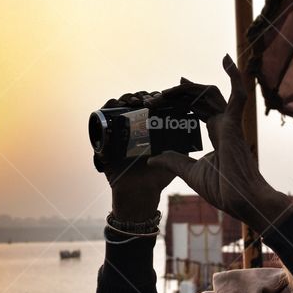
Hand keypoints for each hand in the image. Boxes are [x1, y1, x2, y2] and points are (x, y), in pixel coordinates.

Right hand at [97, 91, 175, 220]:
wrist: (140, 195)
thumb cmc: (158, 178)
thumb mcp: (174, 157)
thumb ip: (183, 145)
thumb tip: (191, 126)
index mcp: (147, 129)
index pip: (148, 105)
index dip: (153, 98)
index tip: (159, 98)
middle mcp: (131, 128)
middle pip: (132, 102)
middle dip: (139, 96)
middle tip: (146, 100)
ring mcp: (117, 133)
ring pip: (117, 107)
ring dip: (124, 99)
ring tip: (133, 101)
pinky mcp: (104, 141)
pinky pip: (100, 120)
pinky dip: (105, 109)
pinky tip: (115, 105)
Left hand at [147, 55, 292, 232]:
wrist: (240, 200)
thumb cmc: (223, 189)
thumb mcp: (188, 172)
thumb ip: (172, 161)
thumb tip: (152, 159)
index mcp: (217, 134)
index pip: (197, 109)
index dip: (181, 100)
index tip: (162, 96)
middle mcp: (224, 125)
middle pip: (199, 99)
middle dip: (178, 95)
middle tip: (157, 96)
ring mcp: (231, 122)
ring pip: (210, 94)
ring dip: (190, 87)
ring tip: (172, 86)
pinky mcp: (236, 123)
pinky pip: (238, 94)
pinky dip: (234, 76)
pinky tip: (226, 59)